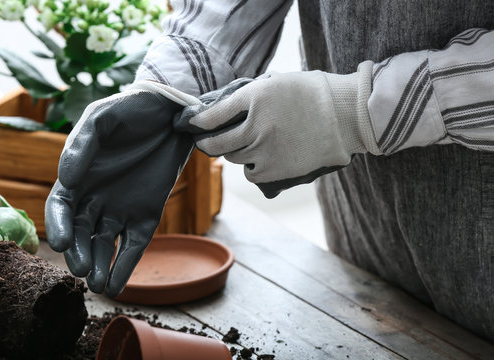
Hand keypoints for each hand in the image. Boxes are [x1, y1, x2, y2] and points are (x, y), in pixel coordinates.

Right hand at [45, 82, 198, 296]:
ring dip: (101, 266)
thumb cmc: (131, 111)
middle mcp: (96, 198)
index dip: (59, 227)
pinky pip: (134, 245)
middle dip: (80, 253)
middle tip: (84, 271)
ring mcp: (121, 208)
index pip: (61, 209)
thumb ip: (82, 145)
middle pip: (82, 233)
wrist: (172, 112)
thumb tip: (66, 178)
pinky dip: (126, 265)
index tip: (63, 243)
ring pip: (105, 244)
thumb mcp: (103, 119)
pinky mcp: (147, 214)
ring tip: (100, 285)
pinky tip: (118, 286)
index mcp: (78, 177)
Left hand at [174, 62, 381, 197]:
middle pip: (218, 142)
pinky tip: (258, 160)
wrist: (345, 117)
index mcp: (256, 98)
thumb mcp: (277, 83)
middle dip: (209, 143)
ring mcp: (264, 150)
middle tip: (207, 142)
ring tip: (241, 148)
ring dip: (234, 153)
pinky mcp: (276, 170)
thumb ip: (251, 95)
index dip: (198, 122)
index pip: (215, 113)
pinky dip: (251, 168)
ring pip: (234, 158)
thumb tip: (227, 107)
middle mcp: (256, 125)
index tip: (192, 126)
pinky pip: (251, 174)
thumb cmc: (313, 95)